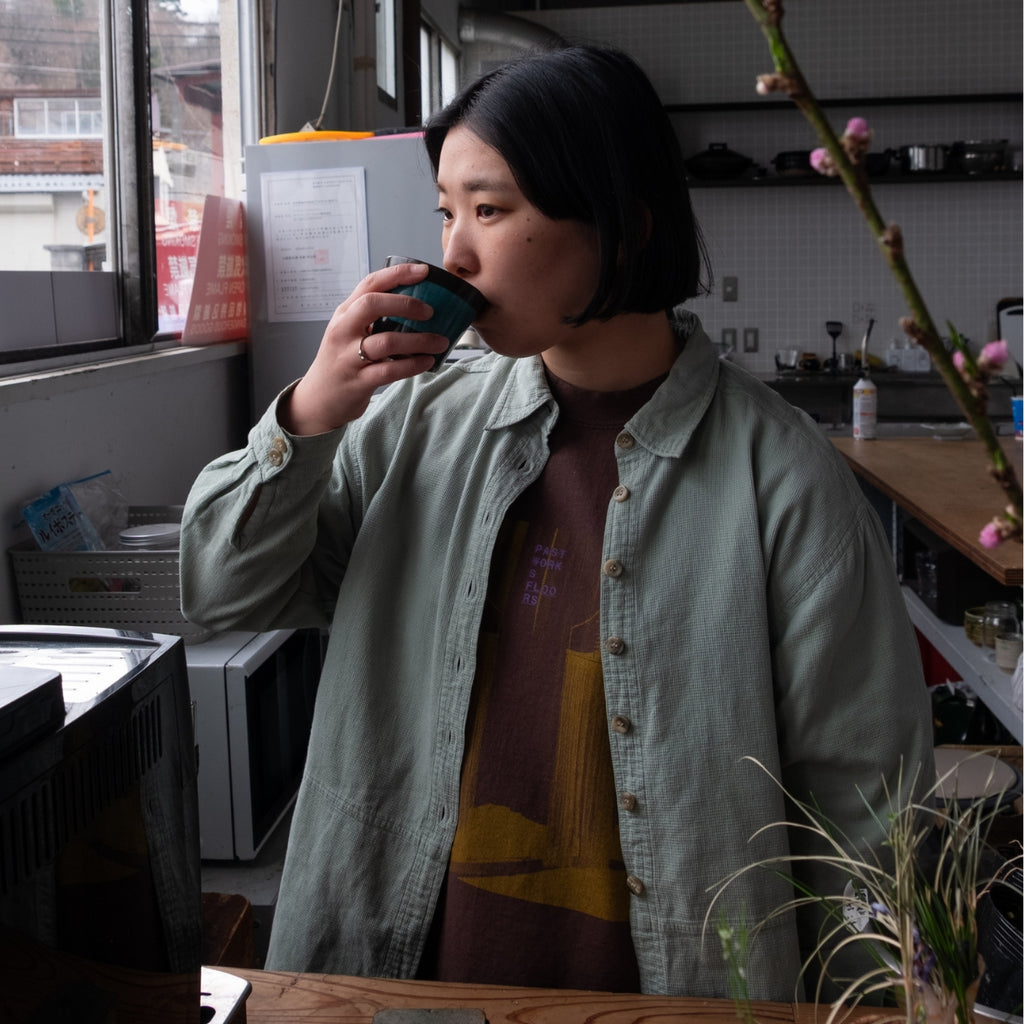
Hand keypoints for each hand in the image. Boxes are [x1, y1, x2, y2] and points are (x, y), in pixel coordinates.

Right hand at [280, 261, 450, 434]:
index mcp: (345, 314)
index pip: (369, 284)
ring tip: (440, 341)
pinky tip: (427, 361)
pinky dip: (412, 365)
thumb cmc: (341, 361)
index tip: (423, 271)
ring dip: (419, 340)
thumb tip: (415, 302)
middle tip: (431, 311)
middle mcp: (344, 331)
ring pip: (386, 341)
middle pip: (372, 305)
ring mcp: (349, 357)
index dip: (397, 274)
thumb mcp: (349, 332)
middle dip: (406, 304)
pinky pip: (390, 371)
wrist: (319, 399)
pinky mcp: (358, 381)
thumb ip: (372, 316)